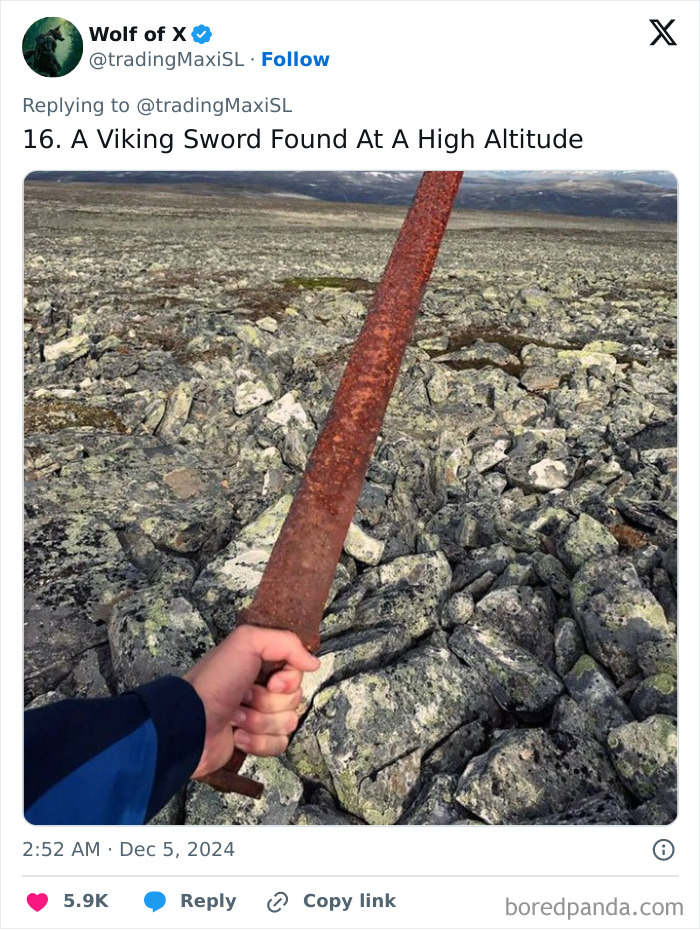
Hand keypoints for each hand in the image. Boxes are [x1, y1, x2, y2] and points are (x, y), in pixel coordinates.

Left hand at [183, 625, 318, 778]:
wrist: (188, 726)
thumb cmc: (214, 683)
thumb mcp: (247, 642)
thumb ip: (286, 642)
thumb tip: (314, 663)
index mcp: (259, 664)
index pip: (296, 672)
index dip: (289, 680)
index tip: (272, 682)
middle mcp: (260, 688)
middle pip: (295, 698)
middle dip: (269, 702)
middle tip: (243, 698)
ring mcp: (258, 717)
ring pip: (288, 723)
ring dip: (260, 722)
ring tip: (235, 718)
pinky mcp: (255, 743)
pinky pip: (279, 744)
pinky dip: (258, 742)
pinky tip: (236, 736)